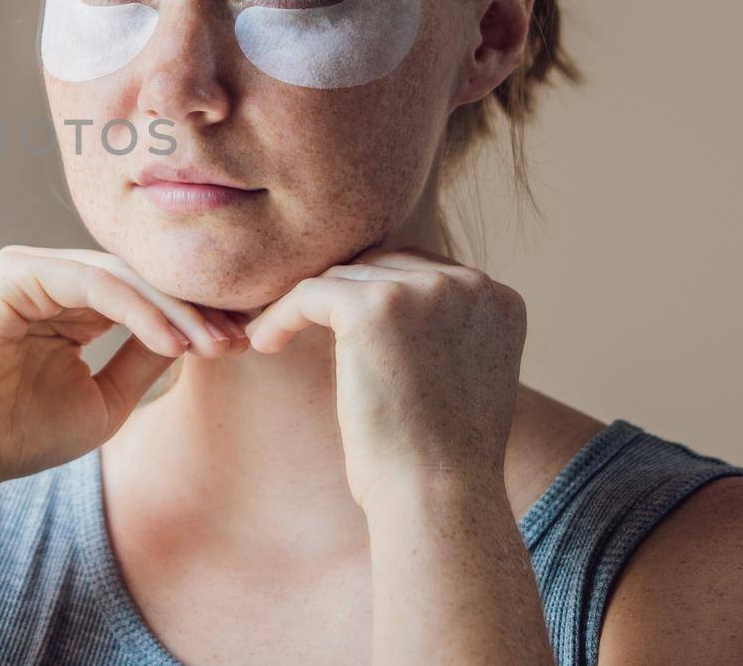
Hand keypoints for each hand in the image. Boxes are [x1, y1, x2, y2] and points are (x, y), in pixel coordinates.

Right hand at [0, 245, 246, 496]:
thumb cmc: (15, 436)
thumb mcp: (103, 401)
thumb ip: (143, 362)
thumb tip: (200, 337)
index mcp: (71, 305)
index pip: (146, 296)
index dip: (195, 318)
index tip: (241, 346)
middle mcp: (53, 279)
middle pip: (141, 280)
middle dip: (195, 309)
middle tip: (239, 339)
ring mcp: (32, 270)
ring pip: (122, 276)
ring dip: (174, 310)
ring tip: (213, 344)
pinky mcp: (15, 272)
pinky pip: (91, 281)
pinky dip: (137, 309)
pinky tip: (173, 342)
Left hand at [243, 246, 526, 510]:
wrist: (440, 497)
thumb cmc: (443, 458)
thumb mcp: (461, 377)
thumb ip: (440, 331)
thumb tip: (384, 306)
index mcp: (500, 300)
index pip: (421, 272)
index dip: (375, 296)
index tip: (337, 324)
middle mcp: (469, 285)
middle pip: (381, 266)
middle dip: (339, 297)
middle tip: (300, 323)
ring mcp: (422, 291)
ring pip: (341, 279)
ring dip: (305, 308)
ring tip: (275, 337)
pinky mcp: (371, 308)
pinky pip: (307, 294)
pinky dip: (280, 317)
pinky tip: (263, 343)